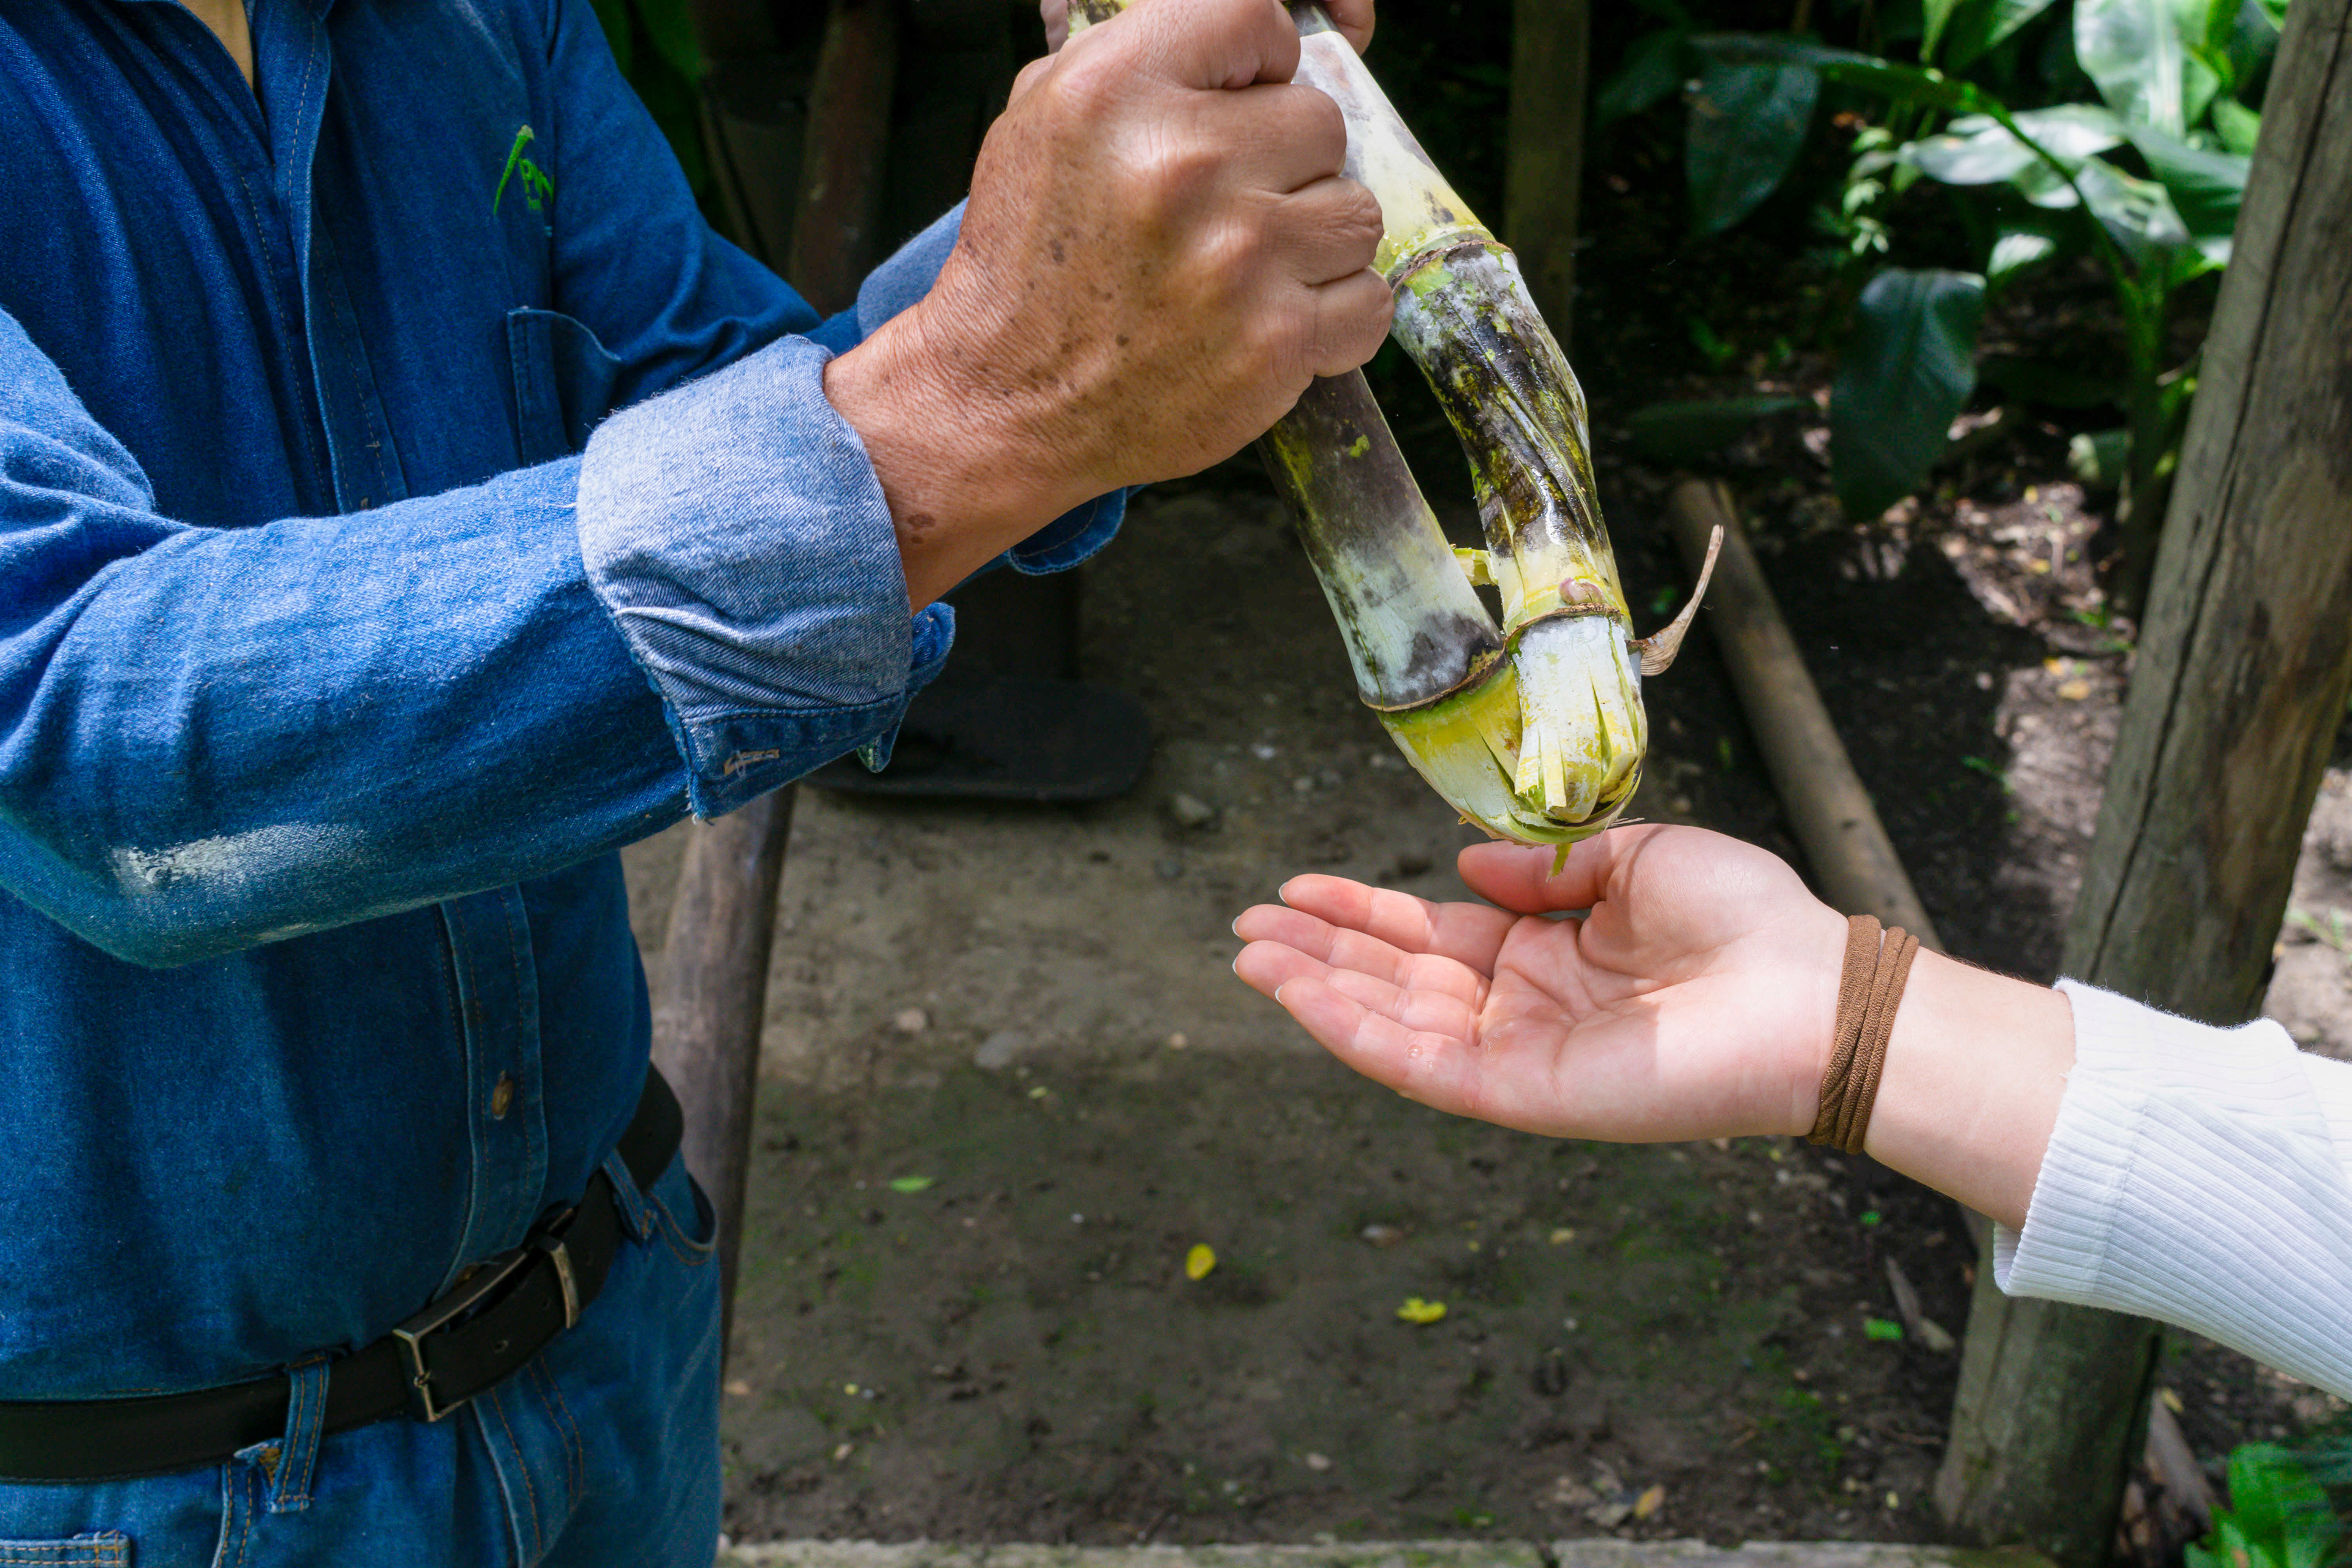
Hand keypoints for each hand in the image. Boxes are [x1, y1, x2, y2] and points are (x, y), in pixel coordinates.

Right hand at [828, 0, 1388, 608]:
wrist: (1006, 403)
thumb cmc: (1030, 262)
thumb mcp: (1042, 120)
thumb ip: (1140, 59)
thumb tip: (1254, 45)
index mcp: (1117, 91)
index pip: (1255, 16)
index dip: (1263, 60)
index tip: (1247, 101)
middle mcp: (1184, 164)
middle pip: (1320, 121)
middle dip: (1285, 164)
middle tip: (1230, 212)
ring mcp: (1241, 257)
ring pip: (1355, 211)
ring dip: (1314, 241)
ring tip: (1251, 271)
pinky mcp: (1277, 342)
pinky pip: (1368, 300)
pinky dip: (1335, 317)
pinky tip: (1275, 322)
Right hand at [1233, 825, 1848, 1141]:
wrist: (1806, 993)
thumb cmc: (1745, 921)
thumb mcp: (1636, 857)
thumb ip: (1543, 864)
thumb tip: (1464, 863)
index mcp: (1547, 952)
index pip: (1430, 935)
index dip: (1362, 910)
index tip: (1296, 887)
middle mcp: (1522, 1008)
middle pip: (1394, 978)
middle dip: (1317, 951)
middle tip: (1242, 924)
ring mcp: (1518, 1055)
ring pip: (1393, 1024)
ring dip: (1317, 990)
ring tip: (1247, 956)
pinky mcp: (1522, 1095)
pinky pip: (1420, 1067)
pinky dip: (1357, 1033)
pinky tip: (1303, 997)